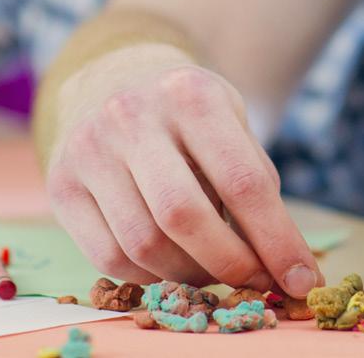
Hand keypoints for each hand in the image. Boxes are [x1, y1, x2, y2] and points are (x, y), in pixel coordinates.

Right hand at [45, 46, 322, 294]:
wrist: (115, 80)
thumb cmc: (189, 114)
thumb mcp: (230, 123)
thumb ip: (254, 181)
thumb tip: (283, 261)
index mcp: (192, 94)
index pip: (243, 181)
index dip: (276, 239)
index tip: (301, 280)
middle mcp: (134, 114)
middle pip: (186, 216)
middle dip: (230, 264)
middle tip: (255, 283)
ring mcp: (91, 147)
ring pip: (144, 244)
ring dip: (189, 274)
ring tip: (214, 270)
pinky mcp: (61, 183)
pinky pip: (108, 256)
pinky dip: (149, 275)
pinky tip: (171, 264)